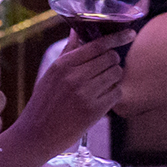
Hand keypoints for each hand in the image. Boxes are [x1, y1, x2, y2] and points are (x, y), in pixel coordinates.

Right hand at [13, 30, 134, 149]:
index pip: (97, 44)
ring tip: (102, 84)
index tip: (130, 33)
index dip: (117, 37)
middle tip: (105, 69)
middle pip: (111, 58)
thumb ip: (67, 52)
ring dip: (114, 77)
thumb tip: (76, 31)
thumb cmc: (44, 102)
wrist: (37, 135)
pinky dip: (114, 93)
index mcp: (63, 65)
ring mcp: (85, 94)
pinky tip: (103, 98)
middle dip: (113, 61)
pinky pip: (117, 92)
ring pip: (116, 73)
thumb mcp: (51, 74)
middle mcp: (74, 77)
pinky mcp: (94, 110)